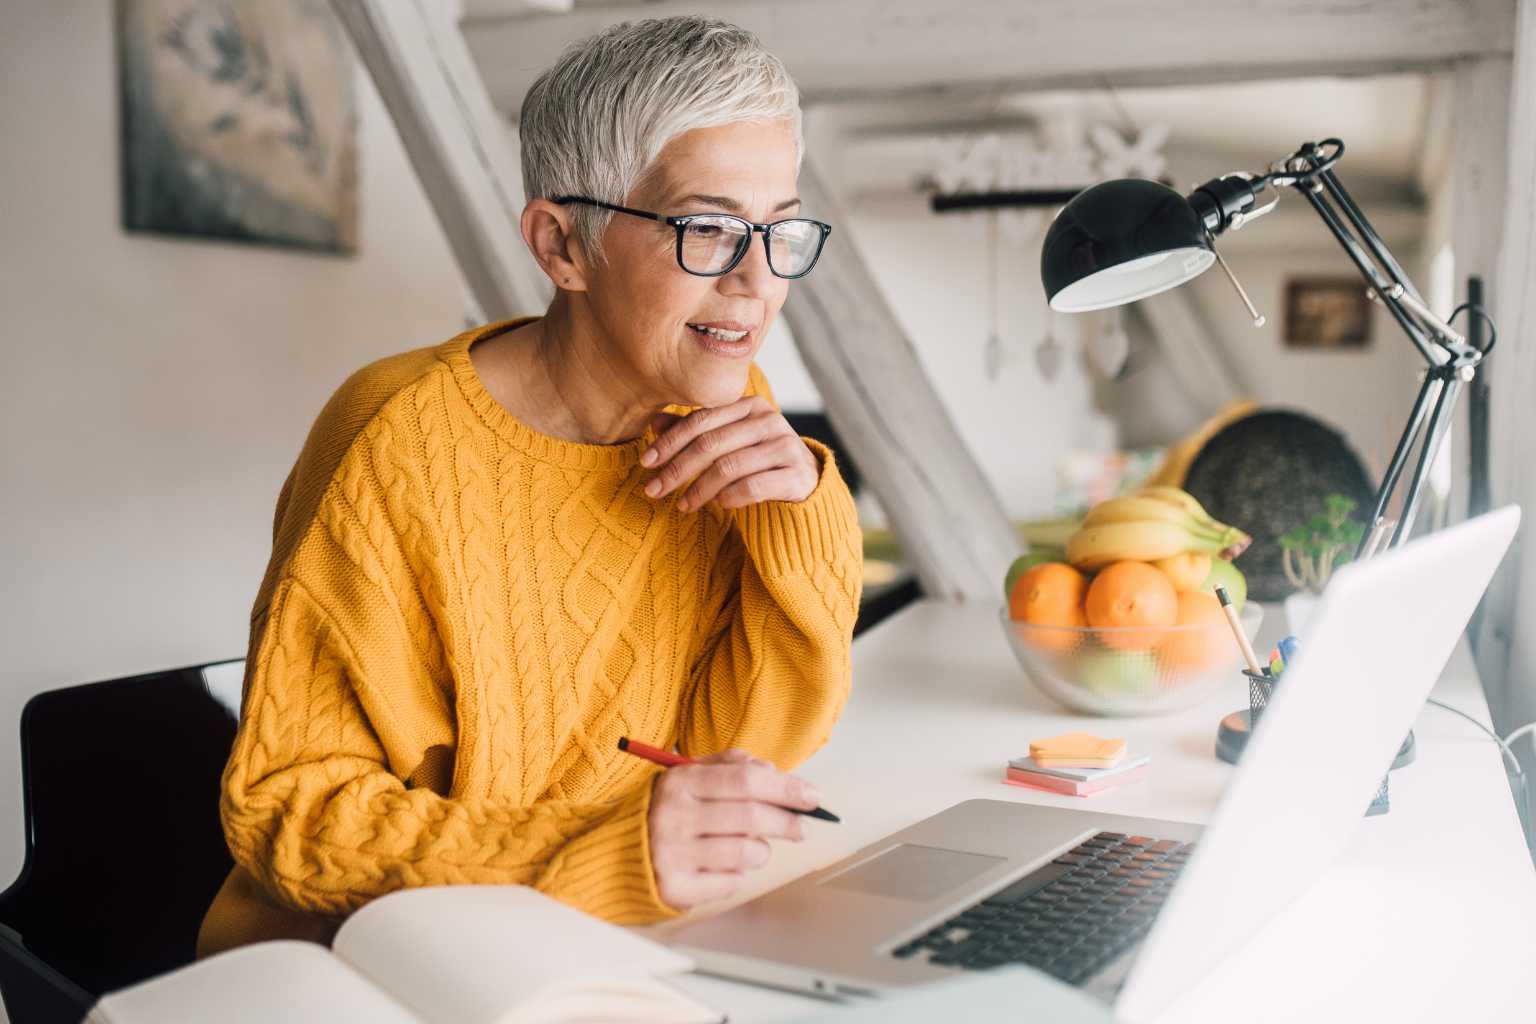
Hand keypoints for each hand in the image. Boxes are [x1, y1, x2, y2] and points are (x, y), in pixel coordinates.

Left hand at [641, 397, 819, 512]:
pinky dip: (730, 497)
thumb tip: (654, 424)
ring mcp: (786, 447)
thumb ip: (695, 432)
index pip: (701, 420)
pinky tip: (719, 506)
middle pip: (711, 444)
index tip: (646, 462)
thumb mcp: (727, 442)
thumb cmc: (758, 461)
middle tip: (654, 490)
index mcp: (750, 405)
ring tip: (683, 505)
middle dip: (677, 469)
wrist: (806, 484)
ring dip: (699, 489)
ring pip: (729, 467)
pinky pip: (753, 486)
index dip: (670, 441)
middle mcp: (770, 421)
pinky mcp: (797, 475)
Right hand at [647, 749, 821, 909]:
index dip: (786, 788)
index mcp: (680, 781)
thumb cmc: (667, 810)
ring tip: (754, 848)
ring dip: (762, 850)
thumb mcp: (689, 776)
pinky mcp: (675, 887)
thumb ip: (730, 765)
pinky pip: (730, 882)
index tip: (813, 796)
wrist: (619, 852)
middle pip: (751, 816)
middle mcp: (674, 815)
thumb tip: (772, 770)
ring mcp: (673, 853)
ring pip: (746, 852)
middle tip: (803, 827)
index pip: (746, 780)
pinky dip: (737, 874)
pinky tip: (723, 866)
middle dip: (787, 821)